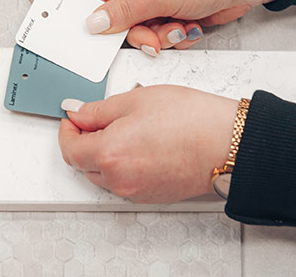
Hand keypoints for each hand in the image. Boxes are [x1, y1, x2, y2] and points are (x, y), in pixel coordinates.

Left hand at [58, 85, 237, 202]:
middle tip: (97, 119)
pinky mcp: (151, 196)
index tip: (74, 117)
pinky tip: (140, 144)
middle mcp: (118, 179)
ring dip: (103, 154)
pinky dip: (122, 165)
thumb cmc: (190, 119)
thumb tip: (77, 113)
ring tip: (125, 129)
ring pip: (103, 175)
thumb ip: (98, 110)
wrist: (227, 143)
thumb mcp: (135, 99)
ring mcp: (135, 191)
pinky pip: (124, 182)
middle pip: (84, 164)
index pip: (70, 148)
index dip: (68, 129)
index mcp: (108, 153)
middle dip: (84, 141)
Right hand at [85, 0, 286, 53]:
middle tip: (149, 37)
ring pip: (145, 26)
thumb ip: (125, 11)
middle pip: (124, 12)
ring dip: (160, 34)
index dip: (99, 6)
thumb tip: (97, 20)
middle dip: (138, 29)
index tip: (104, 27)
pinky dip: (176, 35)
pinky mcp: (182, 8)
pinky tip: (190, 27)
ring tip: (178, 27)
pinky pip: (165, 30)